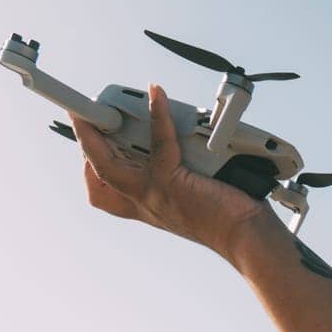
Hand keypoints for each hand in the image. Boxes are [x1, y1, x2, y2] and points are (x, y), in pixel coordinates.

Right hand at [69, 84, 276, 254]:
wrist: (248, 235)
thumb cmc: (233, 217)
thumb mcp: (195, 195)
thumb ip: (180, 174)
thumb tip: (184, 138)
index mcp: (148, 207)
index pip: (106, 193)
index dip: (92, 169)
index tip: (89, 145)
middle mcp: (145, 203)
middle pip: (99, 175)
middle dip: (85, 144)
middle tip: (83, 118)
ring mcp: (155, 194)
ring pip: (108, 165)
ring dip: (100, 134)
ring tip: (101, 107)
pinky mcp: (172, 182)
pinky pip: (160, 142)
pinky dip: (158, 115)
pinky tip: (156, 96)